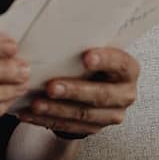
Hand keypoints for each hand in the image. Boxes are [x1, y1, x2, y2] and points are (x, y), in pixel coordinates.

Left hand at [15, 47, 139, 136]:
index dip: (105, 60)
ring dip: (56, 110)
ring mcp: (111, 114)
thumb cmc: (93, 61)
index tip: (86, 57)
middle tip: (51, 87)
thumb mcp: (96, 49)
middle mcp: (125, 94)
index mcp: (128, 70)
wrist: (99, 84)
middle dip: (74, 91)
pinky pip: (70, 126)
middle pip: (101, 95)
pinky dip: (47, 120)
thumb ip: (84, 45)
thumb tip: (57, 31)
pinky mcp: (95, 128)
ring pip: (83, 114)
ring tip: (35, 104)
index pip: (120, 64)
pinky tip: (30, 114)